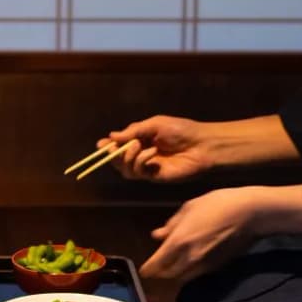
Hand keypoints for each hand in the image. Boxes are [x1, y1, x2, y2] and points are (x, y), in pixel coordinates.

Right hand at [98, 115, 215, 182]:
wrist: (201, 144)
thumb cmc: (182, 130)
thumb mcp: (155, 124)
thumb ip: (134, 131)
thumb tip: (112, 136)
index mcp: (141, 140)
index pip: (120, 146)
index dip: (108, 147)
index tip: (100, 144)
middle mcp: (142, 155)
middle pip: (118, 161)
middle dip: (114, 154)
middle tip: (115, 148)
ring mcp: (148, 167)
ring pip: (125, 170)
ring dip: (127, 157)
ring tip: (139, 146)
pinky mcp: (155, 177)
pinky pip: (139, 173)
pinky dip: (141, 162)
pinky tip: (152, 154)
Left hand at [141, 187, 261, 282]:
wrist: (249, 213)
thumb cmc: (217, 204)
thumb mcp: (189, 208)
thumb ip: (171, 225)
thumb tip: (157, 235)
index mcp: (179, 241)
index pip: (156, 264)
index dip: (148, 269)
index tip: (143, 271)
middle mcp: (190, 257)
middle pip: (168, 274)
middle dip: (161, 272)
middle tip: (158, 265)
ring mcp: (205, 264)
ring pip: (183, 276)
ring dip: (176, 272)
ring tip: (174, 262)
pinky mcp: (218, 266)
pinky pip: (198, 273)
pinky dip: (190, 270)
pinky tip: (192, 258)